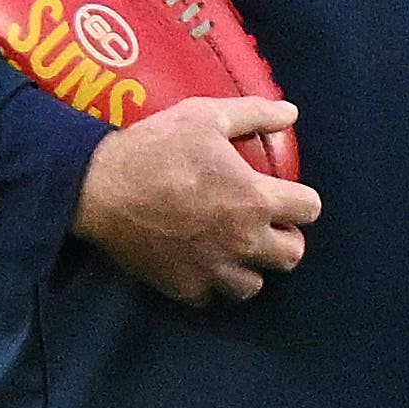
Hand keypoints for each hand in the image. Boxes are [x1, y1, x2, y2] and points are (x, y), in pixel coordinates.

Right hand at [75, 100, 317, 303]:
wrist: (99, 188)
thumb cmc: (155, 148)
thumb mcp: (205, 116)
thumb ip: (254, 114)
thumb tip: (290, 113)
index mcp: (254, 199)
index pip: (309, 210)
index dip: (302, 201)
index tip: (288, 196)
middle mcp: (242, 241)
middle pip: (291, 256)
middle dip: (284, 239)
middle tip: (265, 225)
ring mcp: (213, 270)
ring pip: (254, 285)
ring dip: (250, 266)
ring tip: (234, 247)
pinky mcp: (184, 286)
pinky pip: (211, 294)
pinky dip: (209, 280)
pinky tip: (199, 260)